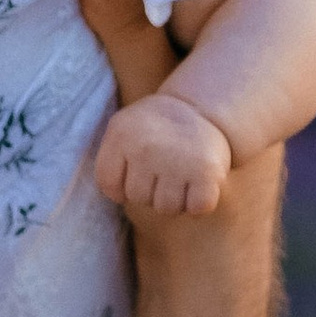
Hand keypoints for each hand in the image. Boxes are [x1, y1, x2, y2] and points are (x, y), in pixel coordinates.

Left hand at [95, 87, 233, 217]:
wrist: (199, 107)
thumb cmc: (156, 127)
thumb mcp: (123, 128)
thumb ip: (110, 160)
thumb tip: (118, 197)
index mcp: (121, 134)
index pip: (109, 185)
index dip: (121, 187)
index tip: (136, 172)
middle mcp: (146, 148)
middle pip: (138, 198)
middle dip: (151, 190)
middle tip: (163, 167)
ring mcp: (176, 160)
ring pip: (166, 208)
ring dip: (175, 199)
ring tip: (181, 174)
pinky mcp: (207, 172)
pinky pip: (197, 208)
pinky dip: (200, 203)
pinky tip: (199, 183)